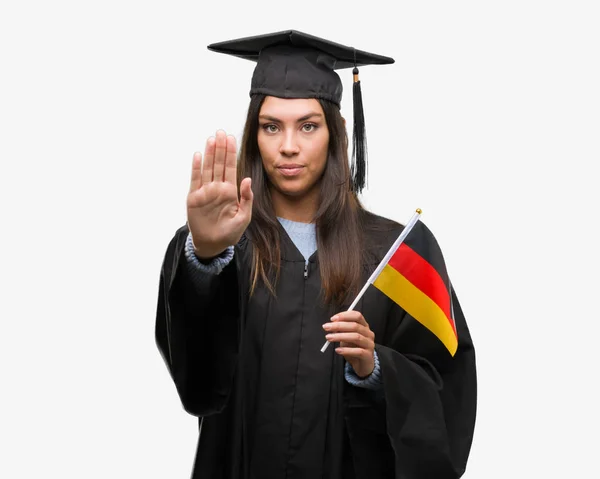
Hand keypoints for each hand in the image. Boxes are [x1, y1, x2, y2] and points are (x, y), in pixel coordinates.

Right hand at [187, 130, 252, 258]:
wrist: (213, 245)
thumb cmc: (229, 233)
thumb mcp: (243, 218)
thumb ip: (246, 199)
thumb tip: (247, 179)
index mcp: (230, 192)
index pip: (230, 168)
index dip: (230, 153)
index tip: (231, 138)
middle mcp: (217, 188)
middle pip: (218, 164)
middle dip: (220, 148)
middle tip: (221, 132)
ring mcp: (205, 192)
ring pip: (207, 168)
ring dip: (209, 154)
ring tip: (211, 139)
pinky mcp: (194, 198)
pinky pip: (195, 180)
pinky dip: (196, 168)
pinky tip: (197, 155)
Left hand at [323, 311, 374, 377]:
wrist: (363, 365)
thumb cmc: (354, 348)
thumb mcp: (347, 337)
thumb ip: (342, 331)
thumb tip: (331, 325)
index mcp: (364, 326)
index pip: (357, 315)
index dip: (345, 315)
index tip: (332, 319)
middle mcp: (368, 333)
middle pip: (355, 326)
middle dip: (339, 326)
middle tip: (326, 327)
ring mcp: (369, 344)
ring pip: (356, 337)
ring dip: (340, 336)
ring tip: (329, 338)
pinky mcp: (368, 355)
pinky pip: (358, 351)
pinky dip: (346, 350)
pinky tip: (338, 350)